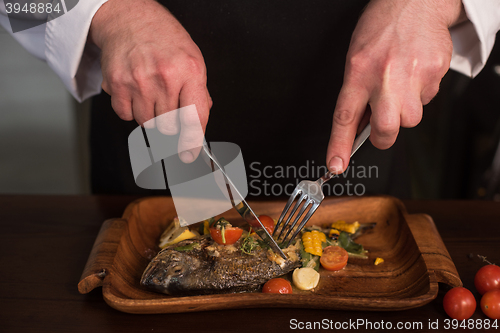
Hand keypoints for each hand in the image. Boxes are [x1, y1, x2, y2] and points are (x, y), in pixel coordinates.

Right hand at [89, 0, 211, 162]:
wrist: (129, 17)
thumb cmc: (163, 37)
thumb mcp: (192, 59)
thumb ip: (198, 92)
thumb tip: (199, 123)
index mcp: (190, 71)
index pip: (194, 118)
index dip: (192, 142)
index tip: (189, 155)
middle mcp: (165, 77)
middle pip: (168, 127)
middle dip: (169, 122)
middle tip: (166, 104)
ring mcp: (139, 81)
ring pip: (147, 124)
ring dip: (150, 115)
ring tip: (151, 91)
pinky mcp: (117, 84)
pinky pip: (126, 115)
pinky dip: (131, 109)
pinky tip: (135, 90)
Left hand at [326, 0, 465, 172]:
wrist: (415, 2)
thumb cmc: (381, 28)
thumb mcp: (356, 58)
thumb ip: (357, 93)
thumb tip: (358, 126)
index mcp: (358, 72)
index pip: (344, 117)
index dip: (338, 146)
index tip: (335, 165)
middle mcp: (385, 76)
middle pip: (386, 129)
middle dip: (382, 137)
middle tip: (380, 130)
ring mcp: (413, 76)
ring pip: (411, 119)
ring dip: (404, 112)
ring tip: (400, 87)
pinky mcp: (435, 74)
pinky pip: (427, 100)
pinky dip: (420, 94)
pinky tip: (415, 75)